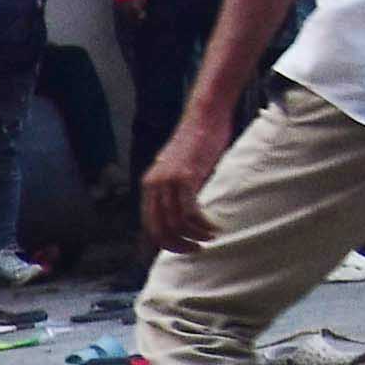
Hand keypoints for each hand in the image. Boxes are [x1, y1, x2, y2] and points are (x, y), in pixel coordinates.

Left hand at [138, 111, 233, 251]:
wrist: (205, 115)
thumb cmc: (198, 140)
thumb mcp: (180, 168)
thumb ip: (176, 189)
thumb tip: (182, 212)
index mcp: (149, 185)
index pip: (150, 225)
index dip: (165, 242)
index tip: (184, 248)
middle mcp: (154, 185)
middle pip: (159, 229)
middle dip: (178, 245)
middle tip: (197, 249)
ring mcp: (168, 181)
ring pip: (176, 223)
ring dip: (195, 236)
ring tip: (210, 237)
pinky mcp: (186, 177)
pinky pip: (191, 212)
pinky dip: (202, 225)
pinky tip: (214, 227)